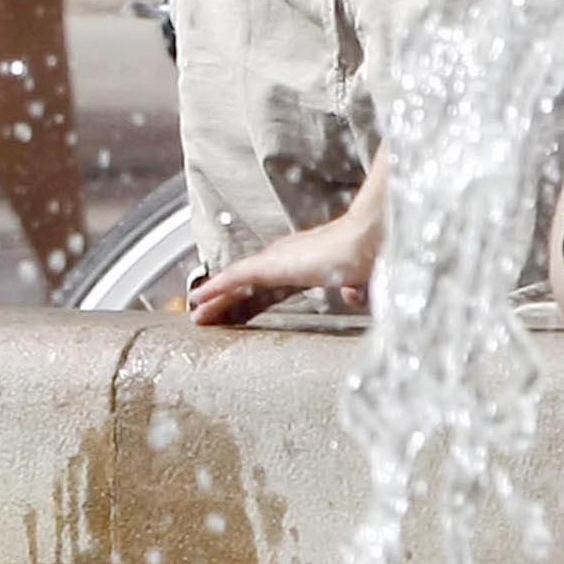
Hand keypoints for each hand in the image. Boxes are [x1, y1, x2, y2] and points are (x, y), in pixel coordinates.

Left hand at [187, 204, 375, 326]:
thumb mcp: (357, 281)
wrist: (368, 241)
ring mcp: (275, 261)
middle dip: (226, 306)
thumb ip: (353, 290)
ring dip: (215, 301)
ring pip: (235, 284)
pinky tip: (198, 300)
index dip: (249, 304)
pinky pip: (234, 279)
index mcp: (301, 267)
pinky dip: (215, 289)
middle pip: (246, 288)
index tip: (236, 317)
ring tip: (195, 316)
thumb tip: (354, 297)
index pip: (268, 290)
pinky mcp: (270, 265)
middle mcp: (283, 260)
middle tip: (206, 322)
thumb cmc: (366, 257)